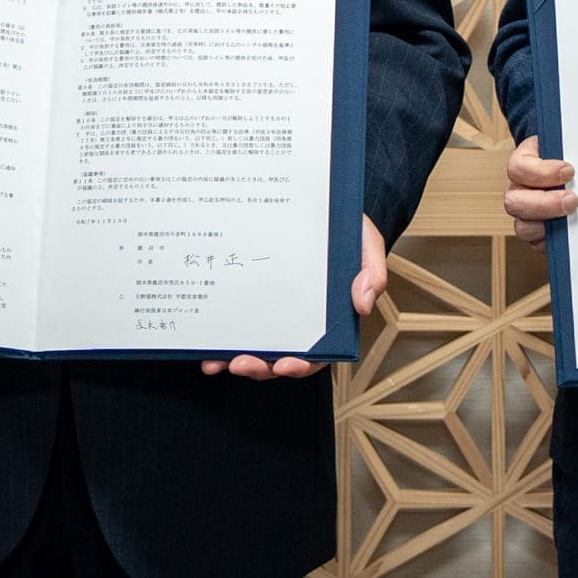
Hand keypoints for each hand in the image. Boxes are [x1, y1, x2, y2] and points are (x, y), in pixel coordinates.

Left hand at [204, 217, 389, 380]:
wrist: (323, 209)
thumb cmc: (348, 232)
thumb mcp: (367, 245)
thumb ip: (371, 273)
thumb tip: (363, 304)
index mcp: (329, 321)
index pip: (316, 354)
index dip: (300, 365)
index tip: (284, 364)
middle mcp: (298, 324)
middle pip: (280, 359)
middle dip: (260, 368)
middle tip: (242, 364)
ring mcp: (273, 314)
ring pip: (255, 349)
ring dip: (236, 360)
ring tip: (218, 362)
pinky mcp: (252, 300)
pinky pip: (236, 326)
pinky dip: (221, 341)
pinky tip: (206, 347)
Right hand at [504, 134, 576, 242]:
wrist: (577, 172)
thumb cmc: (572, 156)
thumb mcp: (571, 144)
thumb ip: (576, 145)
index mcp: (525, 163)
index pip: (518, 168)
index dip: (542, 172)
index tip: (570, 171)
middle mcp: (520, 190)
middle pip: (513, 202)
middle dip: (545, 203)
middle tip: (573, 199)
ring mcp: (526, 214)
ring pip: (522, 227)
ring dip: (548, 224)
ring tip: (573, 216)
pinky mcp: (537, 233)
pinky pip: (537, 244)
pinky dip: (554, 241)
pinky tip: (571, 232)